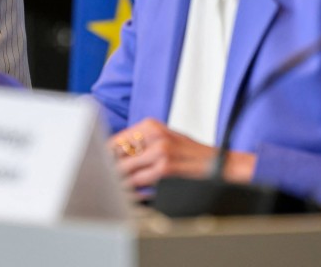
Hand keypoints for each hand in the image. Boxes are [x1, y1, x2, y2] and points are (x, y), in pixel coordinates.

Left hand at [108, 118, 254, 190]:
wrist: (223, 165)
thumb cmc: (194, 156)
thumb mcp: (167, 140)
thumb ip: (142, 145)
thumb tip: (114, 156)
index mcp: (152, 126)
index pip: (117, 139)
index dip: (105, 155)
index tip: (97, 164)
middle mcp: (154, 135)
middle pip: (117, 153)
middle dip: (109, 168)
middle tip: (101, 178)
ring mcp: (160, 151)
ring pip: (124, 169)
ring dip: (116, 181)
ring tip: (112, 188)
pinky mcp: (165, 168)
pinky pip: (138, 182)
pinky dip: (130, 190)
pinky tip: (128, 194)